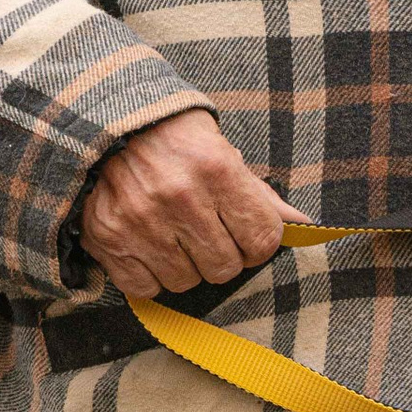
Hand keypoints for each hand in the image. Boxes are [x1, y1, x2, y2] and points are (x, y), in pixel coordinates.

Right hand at [81, 110, 294, 297]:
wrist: (106, 123)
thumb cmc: (175, 140)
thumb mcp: (224, 153)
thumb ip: (261, 195)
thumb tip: (304, 226)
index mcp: (217, 170)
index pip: (262, 239)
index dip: (258, 244)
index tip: (245, 235)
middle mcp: (180, 198)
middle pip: (224, 268)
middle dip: (221, 257)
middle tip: (206, 234)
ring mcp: (141, 221)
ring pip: (186, 282)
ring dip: (185, 266)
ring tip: (173, 235)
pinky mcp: (108, 238)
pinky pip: (145, 288)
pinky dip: (150, 275)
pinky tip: (148, 246)